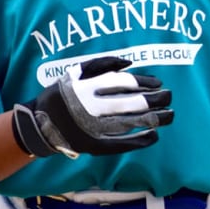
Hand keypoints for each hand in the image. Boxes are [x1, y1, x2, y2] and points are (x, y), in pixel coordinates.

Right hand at [12, 56, 171, 158]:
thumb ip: (101, 64)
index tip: (160, 84)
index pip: (124, 83)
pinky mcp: (93, 145)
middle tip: (170, 98)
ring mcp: (93, 128)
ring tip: (169, 116)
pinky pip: (121, 144)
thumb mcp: (75, 72)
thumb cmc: (62, 94)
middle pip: (131, 103)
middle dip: (155, 101)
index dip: (145, 83)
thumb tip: (129, 63)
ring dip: (152, 120)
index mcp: (88, 87)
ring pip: (129, 123)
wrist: (39, 124)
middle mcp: (91, 107)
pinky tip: (154, 136)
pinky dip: (138, 140)